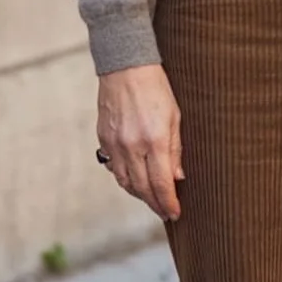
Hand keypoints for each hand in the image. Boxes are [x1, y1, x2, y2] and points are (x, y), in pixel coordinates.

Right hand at [96, 63, 184, 221]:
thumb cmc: (156, 88)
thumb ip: (175, 150)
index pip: (161, 183)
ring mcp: (115, 144)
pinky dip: (125, 179)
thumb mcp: (175, 117)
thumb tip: (177, 177)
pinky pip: (114, 168)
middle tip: (164, 212)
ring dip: (139, 194)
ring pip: (125, 182)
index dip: (168, 202)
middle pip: (142, 188)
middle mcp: (132, 146)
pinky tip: (135, 181)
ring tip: (151, 199)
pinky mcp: (103, 138)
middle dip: (154, 204)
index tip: (174, 213)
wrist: (126, 67)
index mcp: (154, 141)